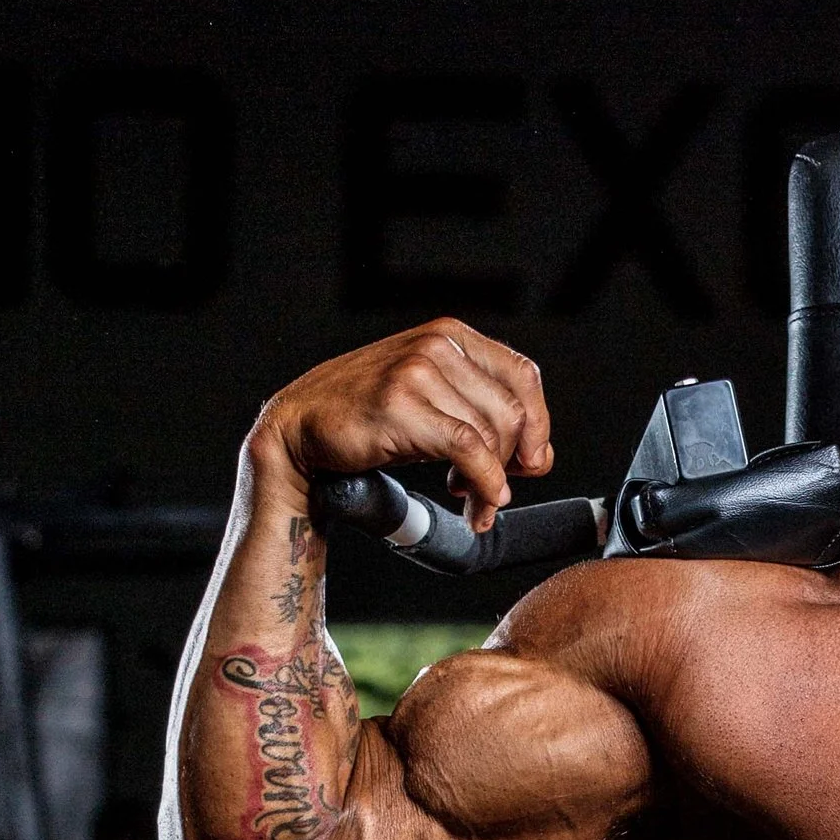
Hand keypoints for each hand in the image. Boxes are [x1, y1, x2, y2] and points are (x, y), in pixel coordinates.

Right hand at [253, 322, 552, 531]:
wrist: (301, 429)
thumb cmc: (366, 418)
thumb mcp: (432, 401)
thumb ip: (481, 414)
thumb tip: (538, 456)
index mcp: (450, 336)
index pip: (523, 377)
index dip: (537, 426)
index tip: (529, 463)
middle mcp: (437, 345)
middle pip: (512, 412)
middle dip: (511, 463)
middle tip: (490, 492)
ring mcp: (417, 371)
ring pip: (492, 435)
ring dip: (491, 482)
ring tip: (472, 502)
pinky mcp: (401, 405)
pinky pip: (468, 450)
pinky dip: (483, 483)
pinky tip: (476, 503)